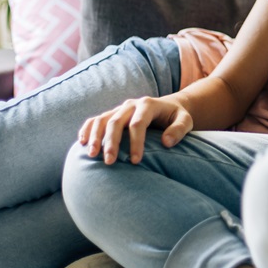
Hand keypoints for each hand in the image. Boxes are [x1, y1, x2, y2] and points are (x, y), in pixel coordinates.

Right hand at [77, 96, 192, 164]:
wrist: (168, 107)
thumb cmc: (176, 117)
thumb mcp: (186, 121)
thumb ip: (179, 130)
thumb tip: (166, 142)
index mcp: (148, 105)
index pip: (138, 124)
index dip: (136, 143)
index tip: (136, 162)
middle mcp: (131, 105)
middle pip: (116, 122)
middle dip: (112, 142)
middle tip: (109, 162)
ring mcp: (120, 109)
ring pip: (102, 120)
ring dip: (95, 137)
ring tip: (92, 155)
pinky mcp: (112, 114)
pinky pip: (95, 120)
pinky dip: (87, 129)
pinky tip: (82, 143)